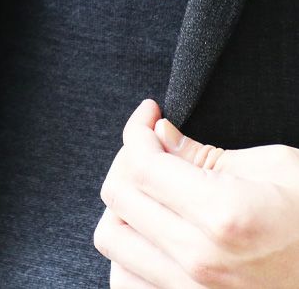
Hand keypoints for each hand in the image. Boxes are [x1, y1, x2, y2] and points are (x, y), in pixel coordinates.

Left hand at [94, 98, 298, 287]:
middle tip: (153, 145)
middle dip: (128, 158)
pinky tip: (152, 228)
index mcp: (223, 215)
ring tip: (151, 187)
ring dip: (123, 204)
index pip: (140, 162)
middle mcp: (200, 260)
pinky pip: (128, 279)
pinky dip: (129, 249)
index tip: (150, 115)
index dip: (138, 128)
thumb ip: (203, 153)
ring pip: (112, 238)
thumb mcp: (274, 168)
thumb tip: (158, 134)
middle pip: (118, 195)